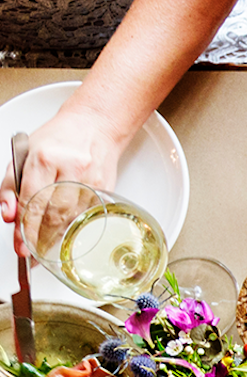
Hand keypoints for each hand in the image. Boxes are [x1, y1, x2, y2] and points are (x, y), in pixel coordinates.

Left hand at [2, 103, 131, 252]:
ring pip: (70, 218)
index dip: (23, 227)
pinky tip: (64, 235)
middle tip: (28, 250)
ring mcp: (92, 180)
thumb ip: (10, 185)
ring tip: (43, 247)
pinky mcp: (106, 189)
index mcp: (45, 158)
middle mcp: (70, 169)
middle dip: (37, 237)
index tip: (18, 243)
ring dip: (55, 237)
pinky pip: (85, 216)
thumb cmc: (58, 139)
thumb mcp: (24, 154)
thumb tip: (8, 214)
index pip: (31, 201)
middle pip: (52, 214)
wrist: (94, 126)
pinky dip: (72, 228)